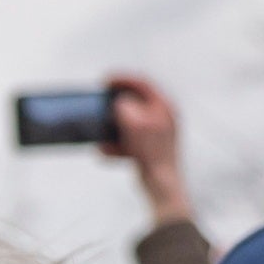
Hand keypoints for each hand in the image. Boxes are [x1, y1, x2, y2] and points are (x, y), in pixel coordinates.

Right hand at [103, 76, 188, 219]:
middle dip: (115, 103)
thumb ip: (125, 107)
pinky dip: (116, 144)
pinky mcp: (150, 150)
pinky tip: (104, 151)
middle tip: (100, 99)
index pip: (143, 83)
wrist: (161, 184)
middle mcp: (164, 118)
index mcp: (165, 107)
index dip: (122, 79)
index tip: (104, 81)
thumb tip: (119, 103)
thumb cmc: (151, 152)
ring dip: (112, 125)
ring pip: (130, 123)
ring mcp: (158, 135)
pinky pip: (129, 141)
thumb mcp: (134, 123)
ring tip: (99, 129)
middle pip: (136, 103)